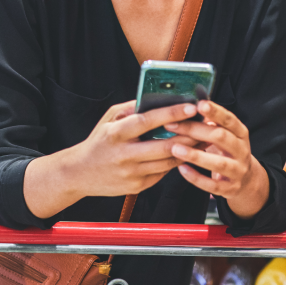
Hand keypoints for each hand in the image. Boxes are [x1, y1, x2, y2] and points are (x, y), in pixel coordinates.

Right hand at [23, 101, 197, 217]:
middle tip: (206, 125)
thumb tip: (159, 98)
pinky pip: (163, 173)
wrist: (79, 173)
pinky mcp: (137, 186)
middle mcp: (124, 154)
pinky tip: (186, 153)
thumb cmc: (98, 142)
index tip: (191, 106)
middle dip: (189, 135)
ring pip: (168, 161)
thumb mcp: (109, 119)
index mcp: (116, 133)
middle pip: (164, 146)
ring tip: (202, 138)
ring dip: (188, 150)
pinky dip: (175, 162)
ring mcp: (132, 173)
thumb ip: (132, 108)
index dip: (171, 114)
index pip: (147, 121)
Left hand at [165, 101, 269, 218]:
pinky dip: (196, 177)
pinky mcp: (230, 188)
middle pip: (221, 137)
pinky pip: (213, 185)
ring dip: (196, 155)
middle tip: (174, 125)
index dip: (216, 112)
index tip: (199, 104)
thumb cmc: (228, 152)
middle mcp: (242, 151)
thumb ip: (211, 123)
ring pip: (219, 163)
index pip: (230, 120)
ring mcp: (238, 171)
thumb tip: (189, 107)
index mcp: (241, 134)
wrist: (247, 180)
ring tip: (175, 148)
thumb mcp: (226, 135)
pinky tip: (181, 168)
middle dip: (197, 130)